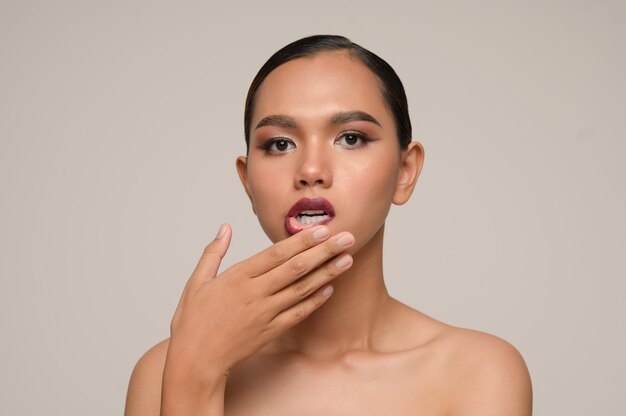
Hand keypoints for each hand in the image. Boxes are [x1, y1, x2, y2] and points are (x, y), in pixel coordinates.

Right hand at [163, 223, 354, 387]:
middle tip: (348, 237)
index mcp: (238, 277)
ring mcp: (265, 313)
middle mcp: (255, 293)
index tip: (322, 229)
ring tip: (347, 259)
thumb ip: (213, 253)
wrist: (195, 361)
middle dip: (324, 251)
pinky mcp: (270, 331)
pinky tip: (330, 288)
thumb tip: (225, 228)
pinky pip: (298, 313)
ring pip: (302, 289)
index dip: (301, 241)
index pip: (276, 253)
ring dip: (327, 272)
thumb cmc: (193, 321)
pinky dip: (315, 300)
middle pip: (296, 268)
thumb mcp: (197, 282)